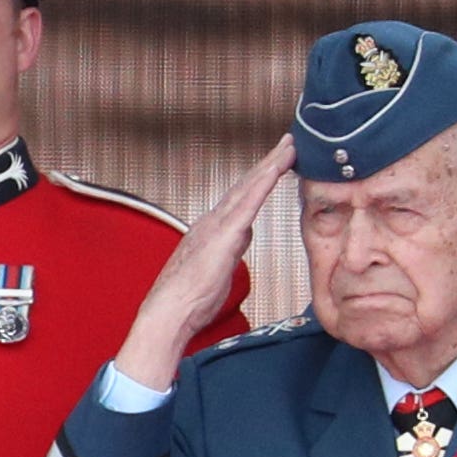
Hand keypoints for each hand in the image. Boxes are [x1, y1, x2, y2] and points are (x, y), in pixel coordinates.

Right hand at [114, 140, 283, 393]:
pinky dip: (264, 181)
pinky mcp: (224, 234)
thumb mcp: (218, 271)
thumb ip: (231, 249)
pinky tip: (278, 166)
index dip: (258, 180)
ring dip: (270, 164)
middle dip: (268, 163)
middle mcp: (212, 222)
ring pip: (248, 187)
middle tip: (289, 142)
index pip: (240, 200)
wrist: (167, 315)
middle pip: (245, 186)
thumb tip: (244, 236)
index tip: (276, 163)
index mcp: (211, 232)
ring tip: (290, 146)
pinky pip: (249, 201)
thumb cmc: (188, 304)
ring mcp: (216, 226)